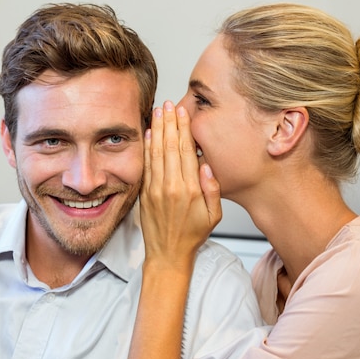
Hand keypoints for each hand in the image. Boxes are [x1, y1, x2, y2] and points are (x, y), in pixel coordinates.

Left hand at [140, 101, 221, 271]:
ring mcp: (155, 189)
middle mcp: (171, 187)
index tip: (182, 112)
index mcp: (190, 190)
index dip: (183, 129)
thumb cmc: (192, 235)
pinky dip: (146, 147)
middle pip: (169, 146)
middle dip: (168, 122)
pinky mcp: (145, 193)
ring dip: (156, 130)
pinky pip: (146, 165)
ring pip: (156, 152)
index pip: (186, 151)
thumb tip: (206, 165)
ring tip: (157, 111)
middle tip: (168, 104)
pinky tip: (147, 134)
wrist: (167, 254)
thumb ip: (212, 189)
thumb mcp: (214, 216)